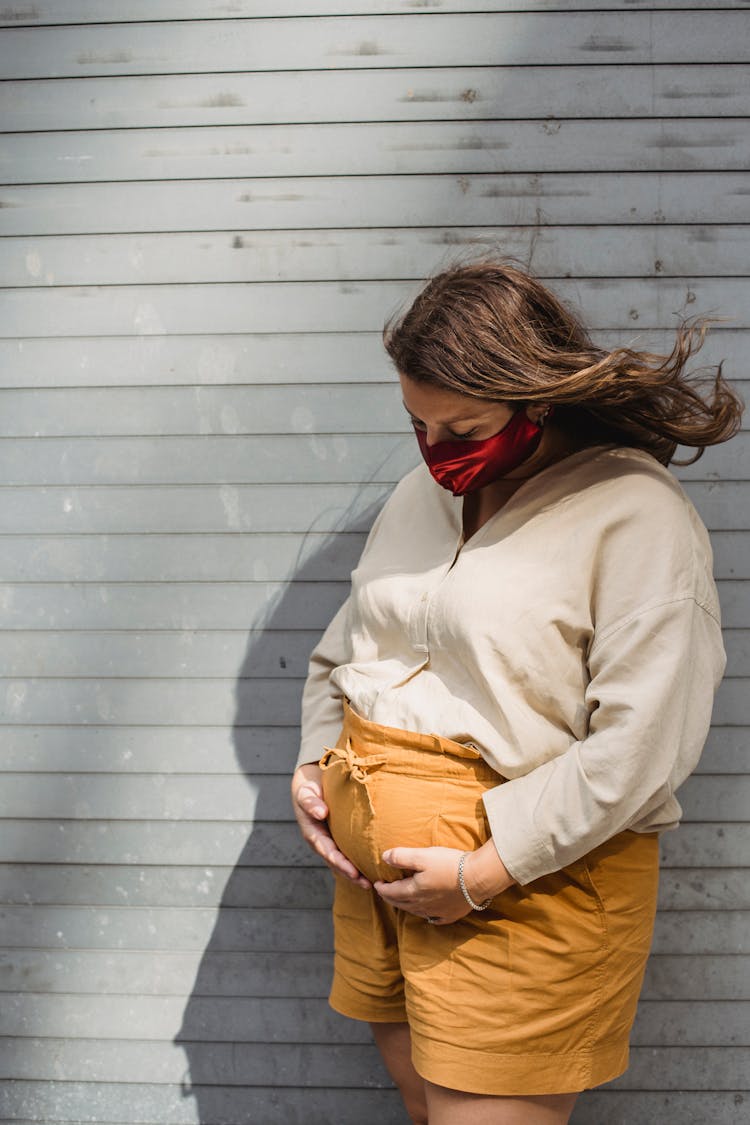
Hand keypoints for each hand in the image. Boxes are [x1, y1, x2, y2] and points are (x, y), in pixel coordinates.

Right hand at [291, 762, 370, 888]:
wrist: (311, 785)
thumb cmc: (309, 789)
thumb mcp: (305, 793)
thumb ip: (310, 803)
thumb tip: (321, 813)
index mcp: (313, 834)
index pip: (328, 852)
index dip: (340, 863)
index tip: (354, 873)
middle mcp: (322, 842)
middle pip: (337, 863)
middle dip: (351, 875)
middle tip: (368, 884)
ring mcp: (331, 842)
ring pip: (343, 862)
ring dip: (356, 874)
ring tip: (373, 884)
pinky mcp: (340, 839)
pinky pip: (349, 853)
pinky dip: (359, 862)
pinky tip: (373, 869)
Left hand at [373, 846, 472, 924]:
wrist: (478, 878)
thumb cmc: (449, 865)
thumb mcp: (422, 856)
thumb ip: (401, 856)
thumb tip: (384, 857)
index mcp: (414, 891)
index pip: (392, 892)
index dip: (382, 888)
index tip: (376, 884)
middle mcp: (423, 905)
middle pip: (401, 903)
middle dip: (391, 898)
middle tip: (385, 892)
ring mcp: (437, 912)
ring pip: (415, 911)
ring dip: (406, 906)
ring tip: (402, 900)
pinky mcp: (450, 915)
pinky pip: (434, 918)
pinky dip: (426, 915)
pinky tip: (427, 914)